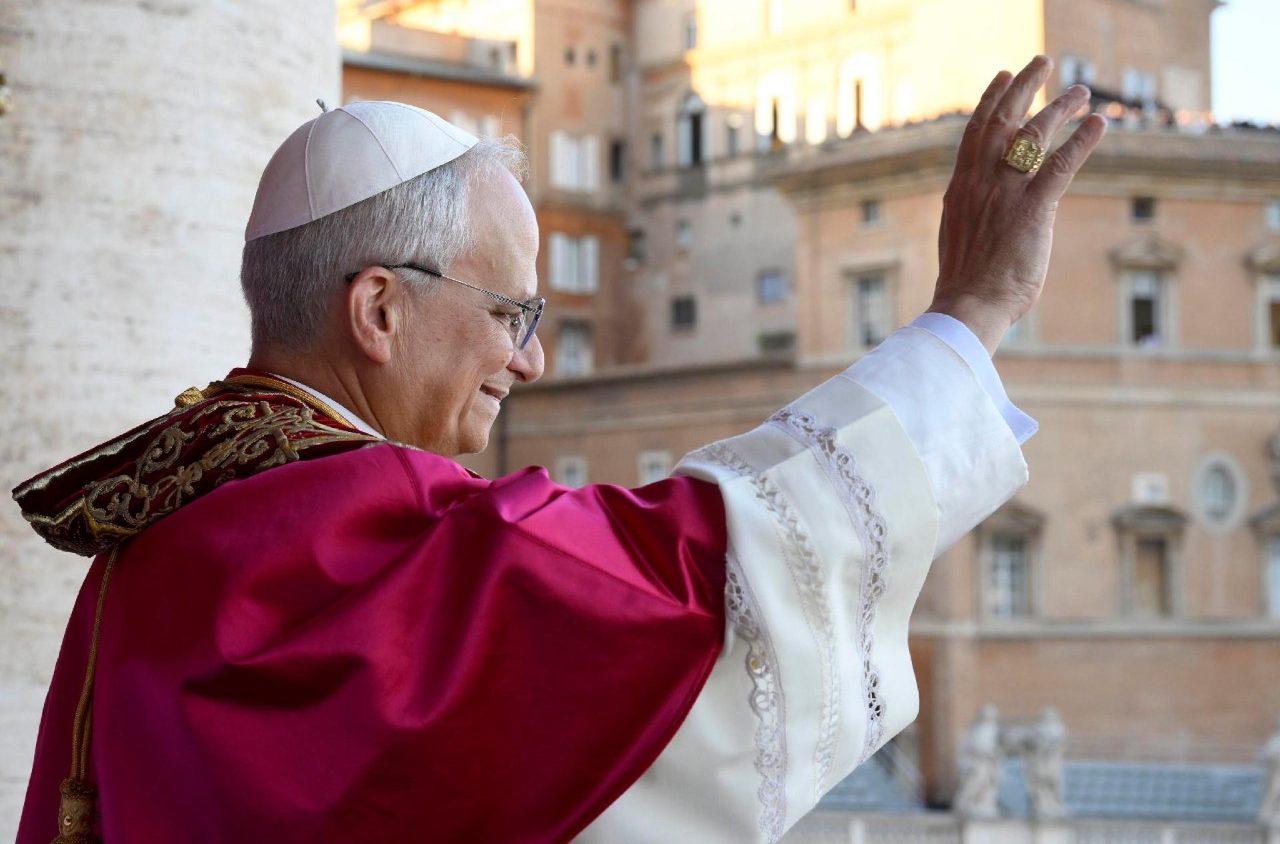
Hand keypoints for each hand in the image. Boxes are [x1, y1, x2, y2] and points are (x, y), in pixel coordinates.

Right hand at [928, 55, 1106, 353]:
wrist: (967, 306)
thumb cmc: (965, 283)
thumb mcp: (960, 235)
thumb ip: (973, 209)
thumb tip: (983, 203)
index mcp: (961, 188)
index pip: (975, 131)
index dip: (991, 99)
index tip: (1004, 77)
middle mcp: (980, 182)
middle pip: (1003, 120)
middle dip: (1025, 87)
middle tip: (1043, 64)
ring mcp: (1005, 194)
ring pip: (1034, 135)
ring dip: (1060, 107)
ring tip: (1082, 92)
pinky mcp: (1033, 210)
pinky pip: (1061, 165)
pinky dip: (1082, 141)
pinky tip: (1099, 124)